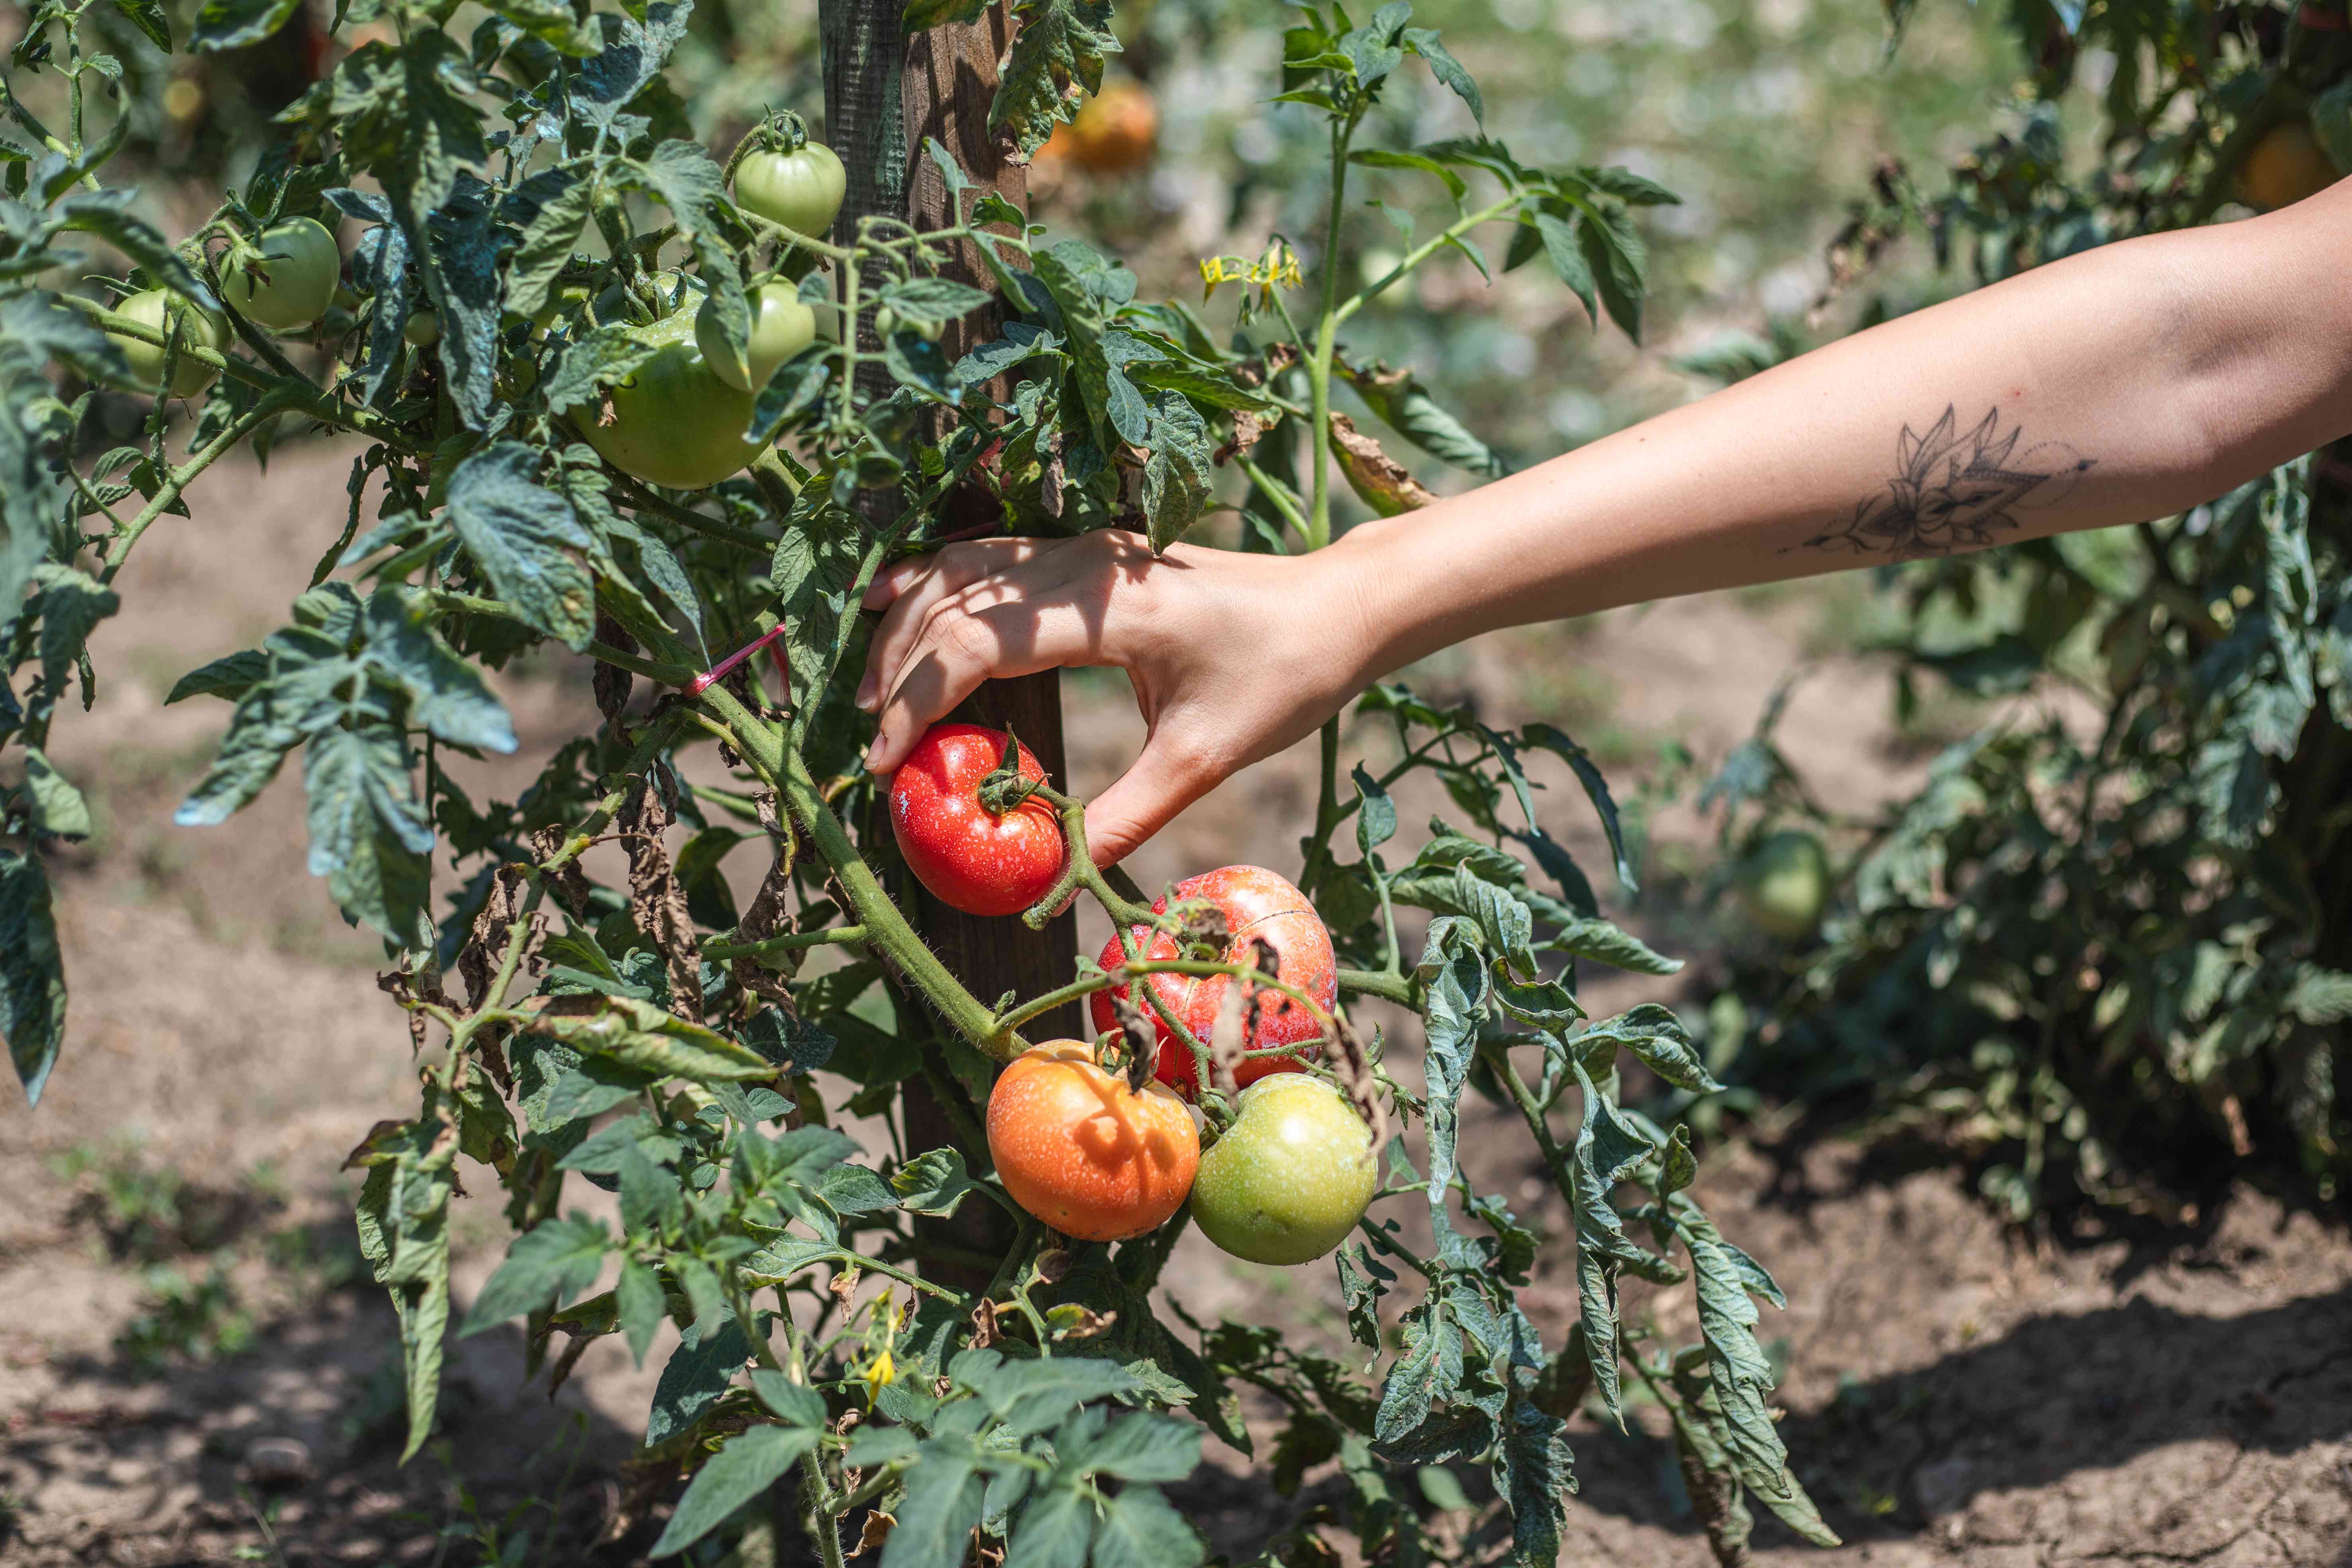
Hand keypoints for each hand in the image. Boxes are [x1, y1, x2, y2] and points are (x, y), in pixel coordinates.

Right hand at [856, 530, 1375, 864]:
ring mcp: (1086, 551)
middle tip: (866, 735)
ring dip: (908, 618)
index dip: (915, 701)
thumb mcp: (1203, 758)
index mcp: (1106, 611)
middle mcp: (1084, 565)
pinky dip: (939, 580)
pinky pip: (993, 554)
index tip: (884, 762)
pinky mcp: (1092, 555)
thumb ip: (1125, 816)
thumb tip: (1059, 881)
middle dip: (896, 664)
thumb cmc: (1281, 676)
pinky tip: (902, 599)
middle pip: (952, 598)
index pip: (974, 643)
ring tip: (871, 684)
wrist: (1336, 609)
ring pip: (963, 565)